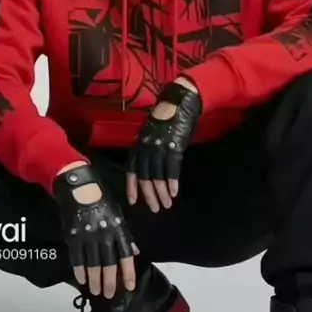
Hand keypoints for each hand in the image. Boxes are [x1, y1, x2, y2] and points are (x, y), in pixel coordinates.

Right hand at [53, 162, 138, 297]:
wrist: (80, 187)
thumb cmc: (102, 200)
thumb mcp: (118, 215)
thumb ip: (126, 235)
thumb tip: (136, 251)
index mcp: (118, 229)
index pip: (126, 255)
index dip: (129, 272)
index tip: (130, 287)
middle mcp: (105, 234)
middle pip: (109, 263)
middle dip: (110, 281)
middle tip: (109, 294)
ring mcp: (88, 236)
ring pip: (93, 264)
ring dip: (95, 280)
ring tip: (95, 291)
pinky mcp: (74, 236)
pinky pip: (77, 257)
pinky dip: (79, 270)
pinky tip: (81, 279)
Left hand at [127, 78, 201, 211]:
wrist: (179, 103)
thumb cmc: (166, 119)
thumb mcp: (151, 134)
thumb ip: (148, 150)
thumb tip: (148, 170)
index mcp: (138, 144)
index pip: (131, 169)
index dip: (132, 186)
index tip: (133, 202)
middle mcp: (146, 147)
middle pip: (144, 177)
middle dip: (149, 195)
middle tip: (155, 209)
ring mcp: (159, 147)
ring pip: (157, 176)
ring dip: (162, 192)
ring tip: (167, 204)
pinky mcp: (174, 146)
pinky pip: (171, 168)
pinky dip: (172, 182)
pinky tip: (174, 192)